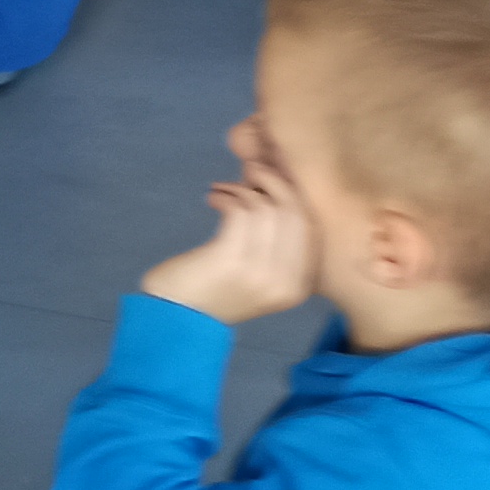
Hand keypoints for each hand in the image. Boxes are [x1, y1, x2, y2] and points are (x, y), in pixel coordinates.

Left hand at [139, 160, 318, 325]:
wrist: (176, 318)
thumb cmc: (215, 287)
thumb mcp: (259, 269)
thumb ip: (275, 236)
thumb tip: (277, 177)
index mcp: (299, 286)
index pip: (313, 227)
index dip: (296, 193)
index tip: (275, 174)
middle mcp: (287, 281)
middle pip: (296, 212)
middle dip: (274, 181)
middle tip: (249, 171)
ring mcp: (261, 273)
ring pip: (267, 207)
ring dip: (242, 189)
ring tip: (222, 191)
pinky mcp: (232, 260)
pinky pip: (241, 210)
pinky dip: (226, 195)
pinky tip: (213, 198)